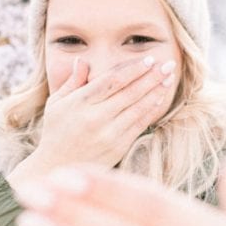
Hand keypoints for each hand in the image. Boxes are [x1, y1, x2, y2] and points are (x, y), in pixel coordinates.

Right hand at [7, 55, 175, 187]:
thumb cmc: (56, 131)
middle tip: (168, 64)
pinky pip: (139, 124)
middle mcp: (95, 117)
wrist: (57, 166)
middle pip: (129, 92)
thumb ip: (72, 82)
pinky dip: (151, 109)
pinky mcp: (118, 147)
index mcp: (80, 102)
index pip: (112, 80)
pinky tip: (160, 97)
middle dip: (152, 76)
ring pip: (138, 107)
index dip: (133, 69)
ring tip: (170, 77)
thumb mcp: (56, 103)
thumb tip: (82, 61)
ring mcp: (108, 133)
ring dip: (156, 91)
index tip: (149, 59)